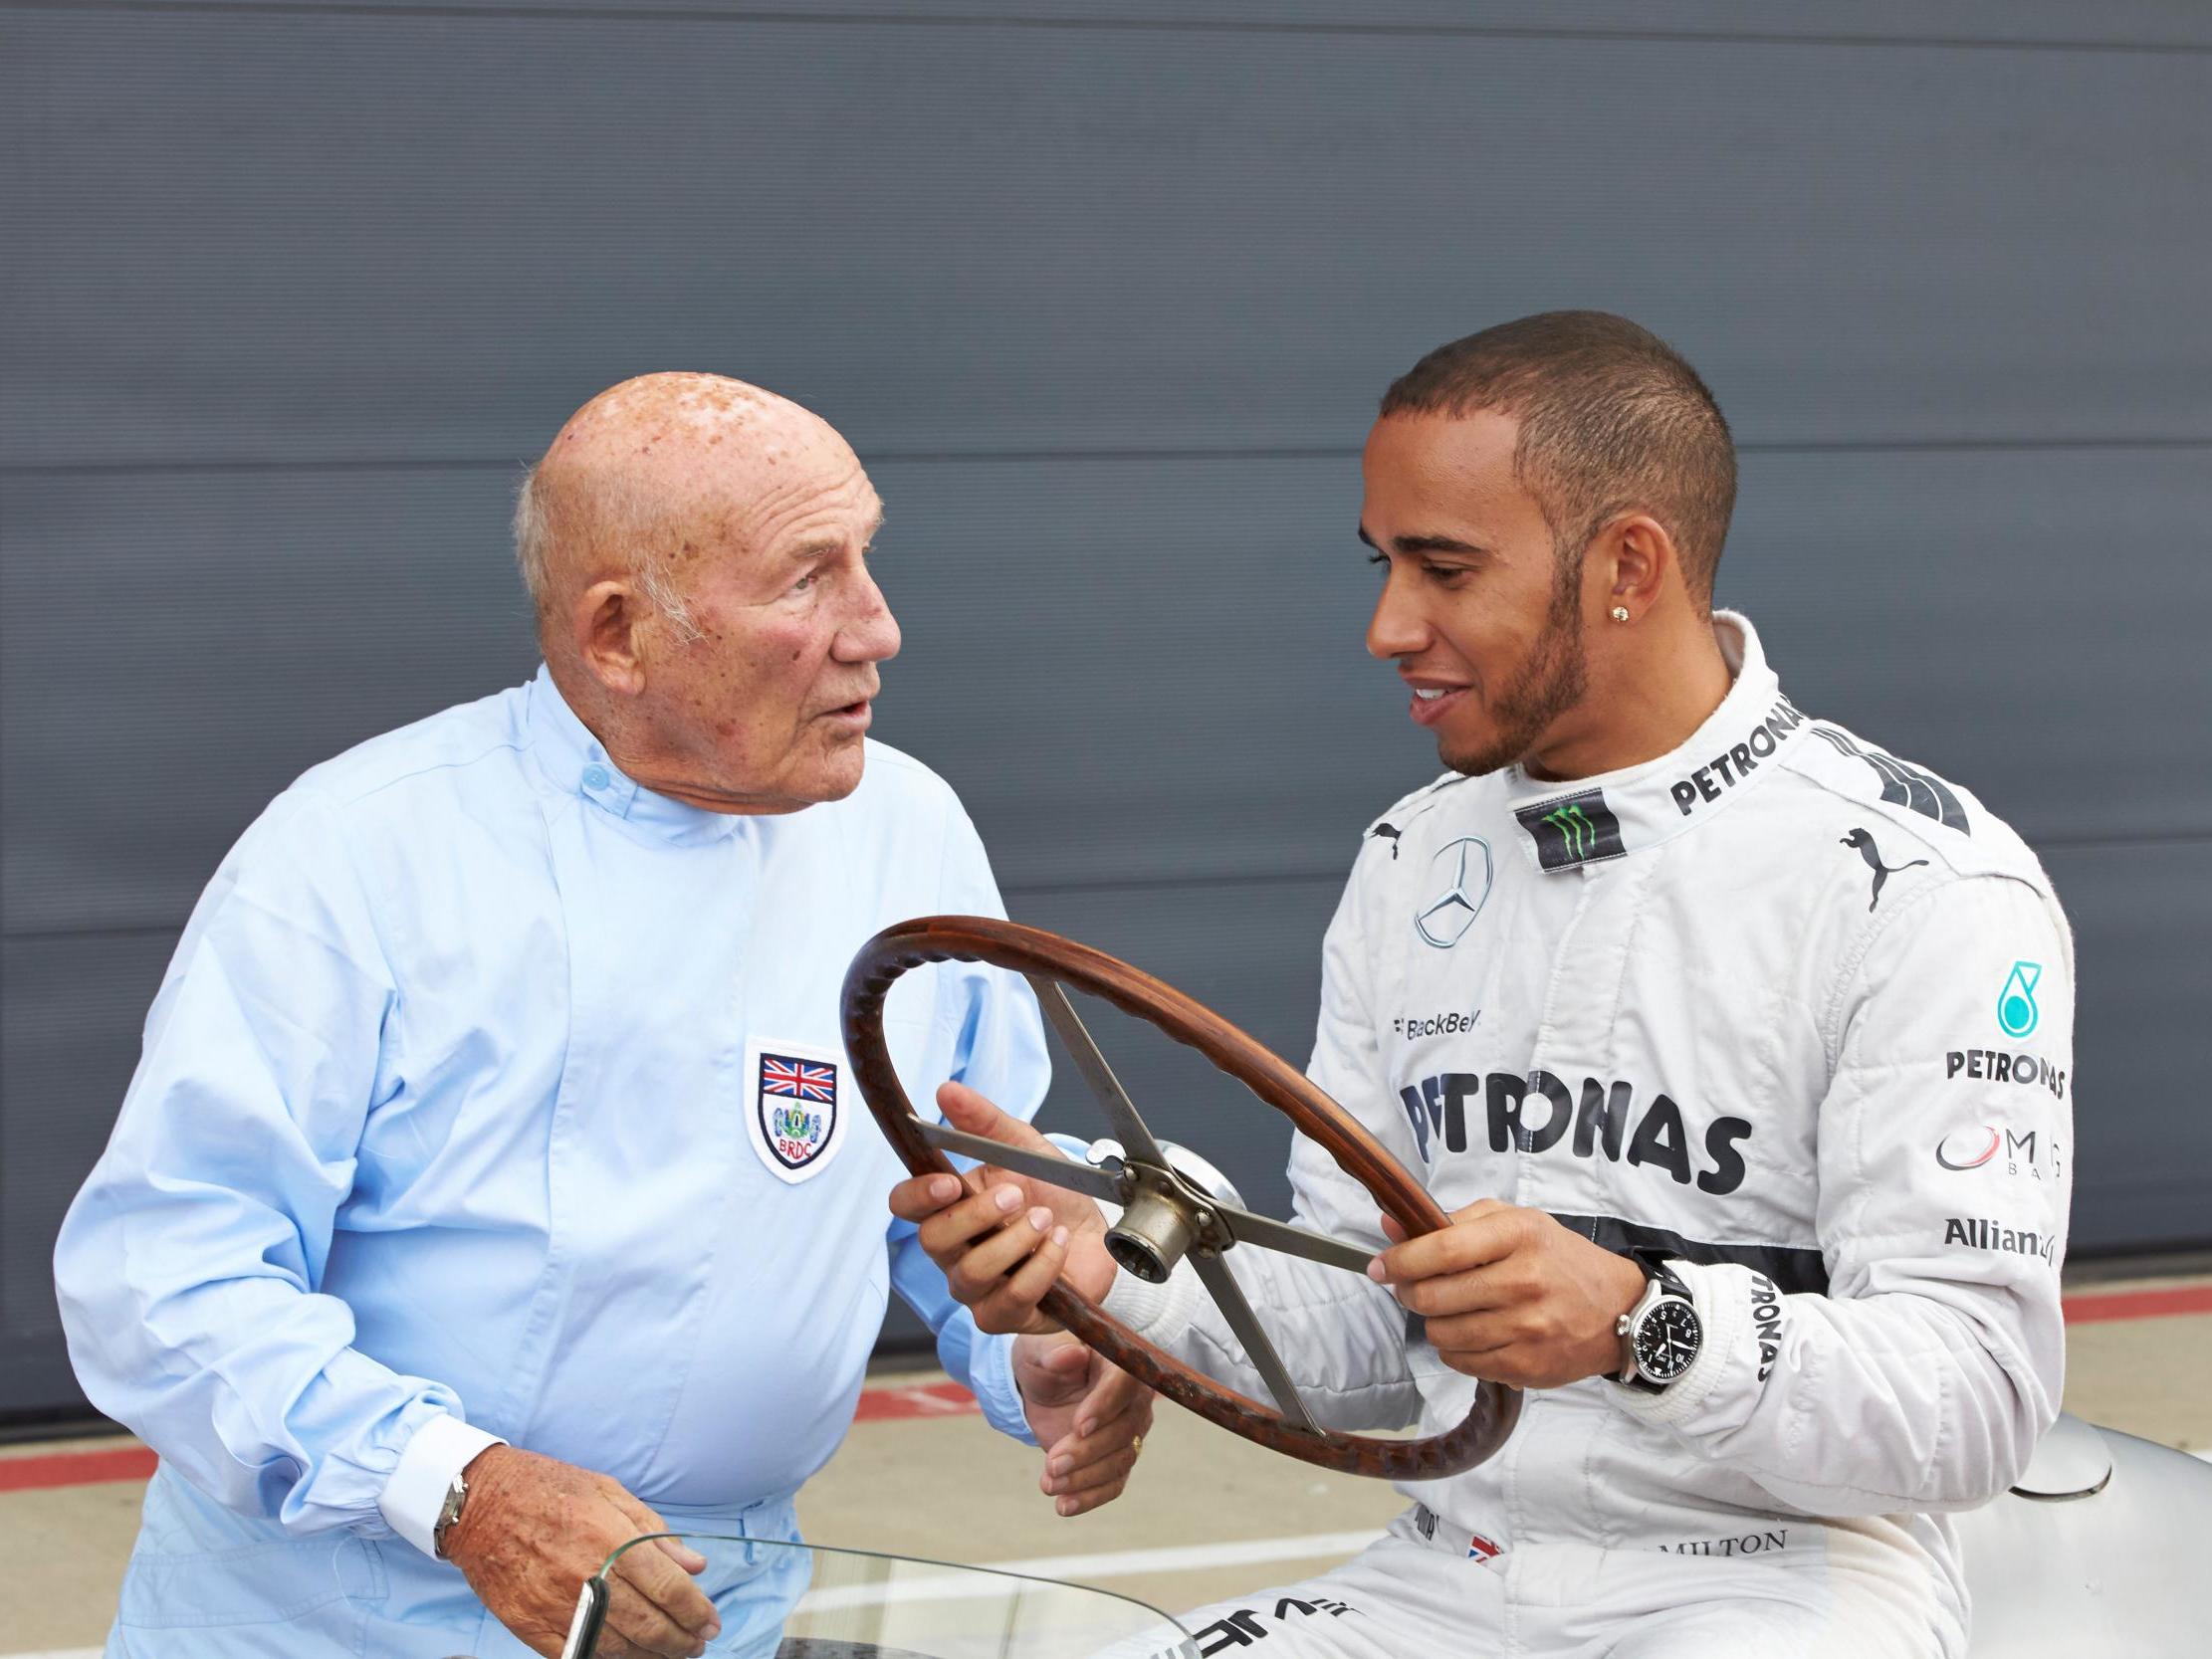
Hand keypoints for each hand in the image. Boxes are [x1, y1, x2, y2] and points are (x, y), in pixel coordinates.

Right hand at [441, 1445, 720, 1658]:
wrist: (480, 1503)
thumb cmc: (549, 1489)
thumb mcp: (609, 1492)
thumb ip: (655, 1531)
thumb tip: (695, 1565)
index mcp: (611, 1537)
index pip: (669, 1588)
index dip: (697, 1612)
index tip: (710, 1622)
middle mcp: (587, 1576)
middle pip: (649, 1626)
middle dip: (682, 1641)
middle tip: (696, 1643)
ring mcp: (557, 1606)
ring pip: (618, 1649)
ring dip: (652, 1656)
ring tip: (670, 1653)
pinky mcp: (532, 1626)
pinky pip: (578, 1655)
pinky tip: (627, 1656)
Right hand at [887, 1082, 1117, 1332]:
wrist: (1097, 1231)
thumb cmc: (1052, 1190)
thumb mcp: (1023, 1146)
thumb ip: (983, 1121)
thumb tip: (946, 1090)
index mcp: (948, 1206)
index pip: (905, 1206)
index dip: (918, 1196)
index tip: (950, 1182)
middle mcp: (954, 1251)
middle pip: (933, 1241)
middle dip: (976, 1216)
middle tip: (1016, 1194)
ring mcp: (977, 1289)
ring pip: (971, 1273)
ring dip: (1015, 1241)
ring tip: (1044, 1219)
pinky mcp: (1007, 1315)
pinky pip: (1011, 1299)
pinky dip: (1041, 1267)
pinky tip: (1058, 1243)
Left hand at [1013, 1332, 1154, 1516]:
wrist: (1039, 1386)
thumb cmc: (1041, 1359)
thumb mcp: (1036, 1350)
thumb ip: (1051, 1352)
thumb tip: (1070, 1354)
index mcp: (1118, 1361)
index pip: (1124, 1382)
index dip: (1105, 1405)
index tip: (1078, 1425)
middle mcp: (1133, 1396)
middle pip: (1125, 1429)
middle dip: (1088, 1451)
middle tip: (1052, 1463)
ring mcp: (1129, 1429)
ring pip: (1121, 1459)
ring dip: (1086, 1477)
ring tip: (1049, 1484)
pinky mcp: (1116, 1456)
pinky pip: (1114, 1482)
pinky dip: (1091, 1497)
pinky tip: (1064, 1505)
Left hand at [1366, 1200, 1644, 1388]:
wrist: (1618, 1309)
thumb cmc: (1558, 1259)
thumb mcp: (1513, 1222)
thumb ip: (1450, 1222)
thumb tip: (1390, 1225)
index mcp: (1518, 1236)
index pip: (1441, 1250)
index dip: (1400, 1260)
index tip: (1380, 1266)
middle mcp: (1523, 1282)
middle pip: (1433, 1297)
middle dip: (1411, 1293)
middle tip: (1415, 1288)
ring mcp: (1527, 1329)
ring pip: (1442, 1334)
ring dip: (1434, 1322)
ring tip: (1452, 1310)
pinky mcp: (1527, 1366)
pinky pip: (1462, 1363)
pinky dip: (1456, 1349)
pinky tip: (1474, 1333)